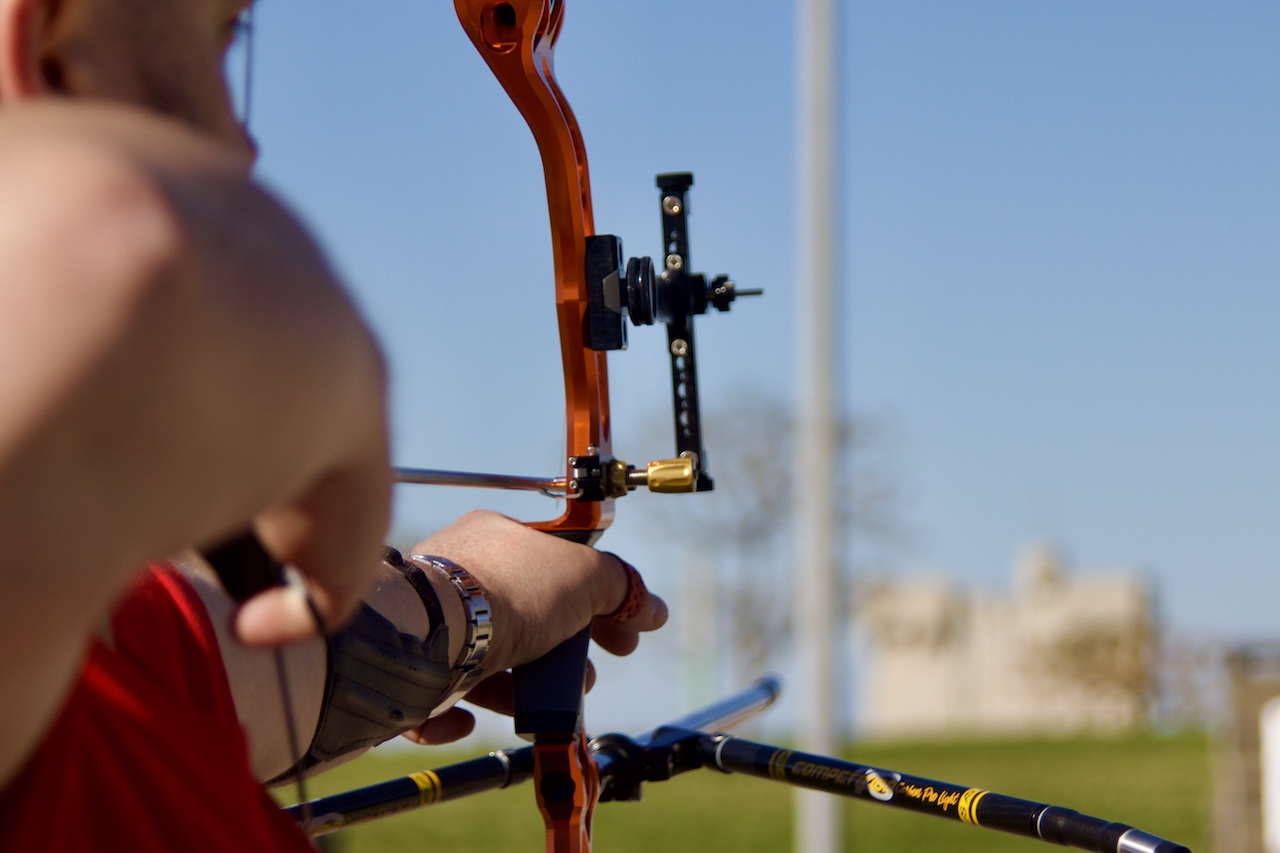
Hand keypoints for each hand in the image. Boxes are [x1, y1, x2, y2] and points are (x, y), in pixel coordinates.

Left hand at [399, 510, 666, 743]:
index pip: (557, 567)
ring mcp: (431, 619)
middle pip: (526, 615)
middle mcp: (460, 573)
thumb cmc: (506, 593)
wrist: (429, 633)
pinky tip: (471, 720)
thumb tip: (652, 608)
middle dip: (565, 652)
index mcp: (498, 537)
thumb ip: (621, 588)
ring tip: (542, 707)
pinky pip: (435, 692)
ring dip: (520, 687)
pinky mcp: (406, 666)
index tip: (622, 637)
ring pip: (484, 657)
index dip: (598, 603)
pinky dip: (458, 713)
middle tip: (586, 677)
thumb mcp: (584, 576)